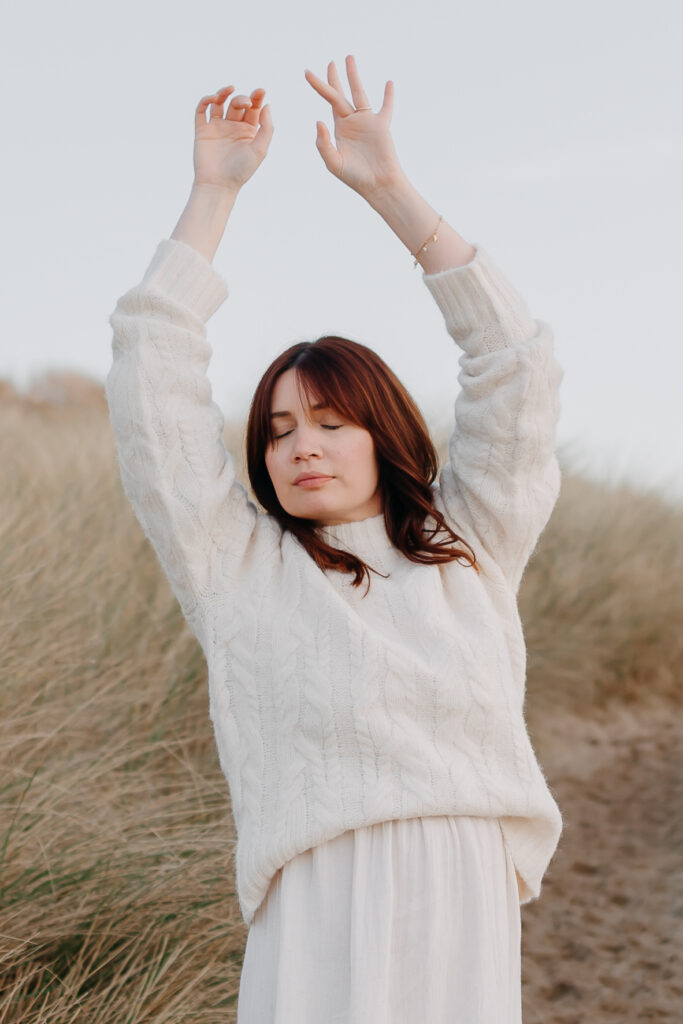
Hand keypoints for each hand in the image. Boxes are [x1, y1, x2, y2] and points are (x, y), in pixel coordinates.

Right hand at [192, 86, 273, 192]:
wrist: (218, 184)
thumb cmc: (241, 170)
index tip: (260, 91)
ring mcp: (217, 128)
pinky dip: (207, 100)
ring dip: (224, 93)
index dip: (257, 97)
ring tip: (229, 90)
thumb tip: (267, 105)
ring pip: (220, 103)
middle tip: (245, 103)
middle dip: (242, 99)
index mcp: (248, 132)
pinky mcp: (202, 130)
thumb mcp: (260, 149)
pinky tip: (214, 99)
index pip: (253, 109)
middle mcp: (233, 128)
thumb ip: (267, 128)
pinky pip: (202, 110)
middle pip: (237, 104)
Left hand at [305, 55, 406, 201]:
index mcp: (339, 127)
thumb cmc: (355, 176)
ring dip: (354, 77)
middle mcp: (352, 121)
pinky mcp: (381, 126)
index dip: (318, 86)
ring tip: (349, 58)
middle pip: (341, 94)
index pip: (328, 102)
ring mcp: (367, 121)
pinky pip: (385, 107)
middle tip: (331, 62)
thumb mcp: (333, 162)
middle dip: (335, 78)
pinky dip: (388, 96)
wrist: (377, 184)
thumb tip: (319, 120)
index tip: (307, 72)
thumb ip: (323, 143)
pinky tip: (388, 83)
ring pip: (359, 94)